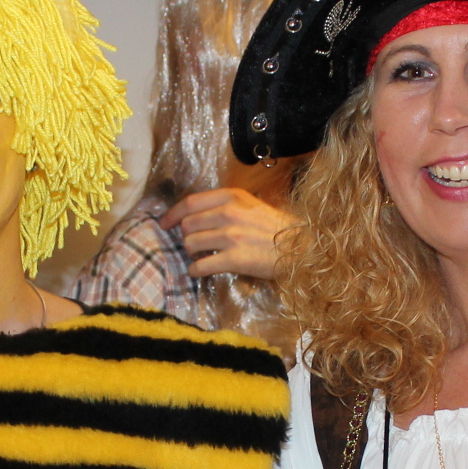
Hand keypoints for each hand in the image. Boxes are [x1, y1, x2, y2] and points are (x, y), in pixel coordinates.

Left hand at [163, 187, 291, 280]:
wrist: (302, 248)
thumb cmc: (277, 228)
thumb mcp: (252, 206)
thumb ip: (225, 206)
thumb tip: (196, 215)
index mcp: (232, 197)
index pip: (190, 202)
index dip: (172, 214)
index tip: (165, 223)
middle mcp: (229, 213)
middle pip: (187, 224)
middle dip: (185, 237)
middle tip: (193, 245)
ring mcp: (232, 236)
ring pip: (190, 244)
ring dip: (191, 254)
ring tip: (200, 258)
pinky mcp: (236, 259)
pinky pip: (201, 266)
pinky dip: (196, 270)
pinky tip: (201, 271)